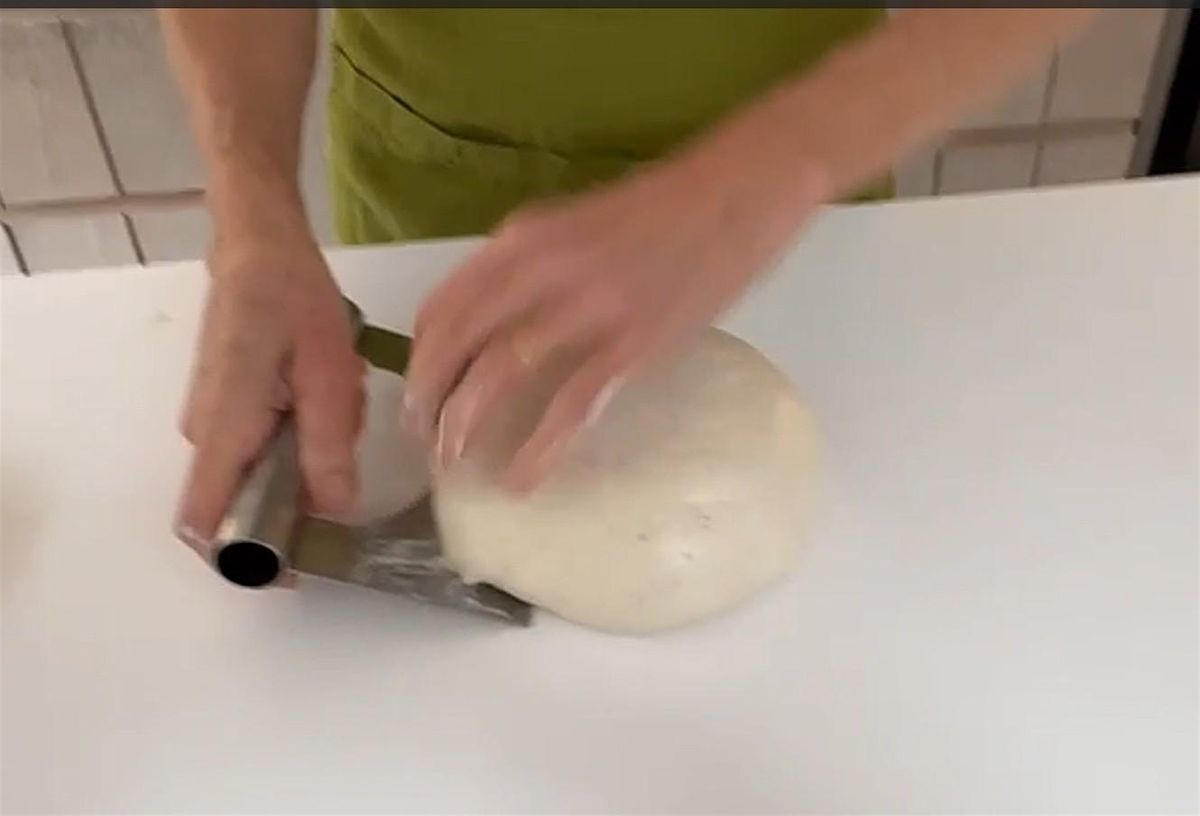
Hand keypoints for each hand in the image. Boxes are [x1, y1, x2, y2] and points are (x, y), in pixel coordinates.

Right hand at [174, 226, 362, 559]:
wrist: (260, 244)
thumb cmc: (292, 298)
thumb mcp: (327, 373)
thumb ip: (328, 447)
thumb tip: (334, 511)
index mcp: (225, 429)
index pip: (203, 523)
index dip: (243, 558)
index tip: (296, 564)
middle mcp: (205, 433)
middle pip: (240, 504)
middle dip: (299, 496)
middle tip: (342, 447)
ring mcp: (212, 419)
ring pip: (258, 473)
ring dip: (305, 459)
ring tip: (337, 402)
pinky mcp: (227, 405)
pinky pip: (259, 446)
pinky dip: (298, 436)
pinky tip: (324, 393)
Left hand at [404, 142, 827, 491]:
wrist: (737, 192)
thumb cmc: (662, 208)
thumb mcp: (574, 222)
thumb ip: (529, 265)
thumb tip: (495, 320)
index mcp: (523, 238)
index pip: (444, 305)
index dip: (420, 359)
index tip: (417, 395)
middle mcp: (540, 268)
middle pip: (458, 343)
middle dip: (429, 400)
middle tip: (423, 443)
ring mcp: (586, 307)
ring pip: (500, 373)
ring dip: (466, 424)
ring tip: (454, 464)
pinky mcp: (632, 344)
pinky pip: (570, 404)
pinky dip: (540, 447)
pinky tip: (522, 478)